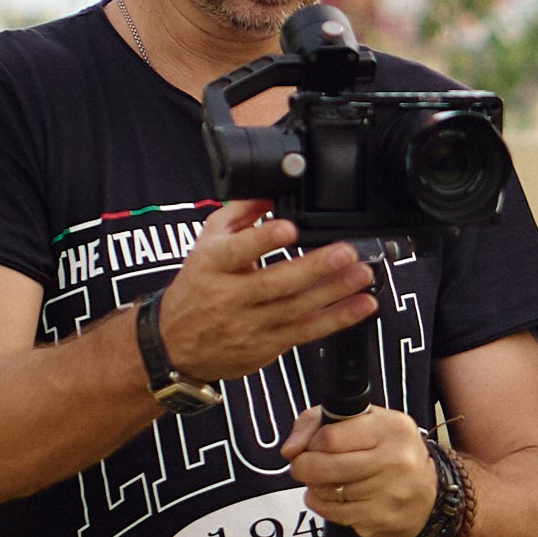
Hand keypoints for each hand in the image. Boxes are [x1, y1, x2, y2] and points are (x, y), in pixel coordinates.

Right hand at [151, 202, 378, 384]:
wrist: (176, 344)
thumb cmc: (197, 286)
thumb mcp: (206, 243)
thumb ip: (238, 213)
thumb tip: (270, 190)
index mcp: (212, 265)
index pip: (237, 252)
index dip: (262, 240)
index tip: (288, 227)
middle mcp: (230, 297)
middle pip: (275, 283)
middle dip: (314, 268)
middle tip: (345, 252)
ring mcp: (250, 325)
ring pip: (296, 309)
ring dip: (335, 292)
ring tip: (362, 274)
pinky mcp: (267, 346)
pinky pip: (306, 332)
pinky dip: (338, 319)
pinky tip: (362, 305)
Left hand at [282, 402, 438, 536]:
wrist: (429, 494)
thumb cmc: (389, 452)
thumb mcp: (362, 423)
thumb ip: (316, 423)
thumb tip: (290, 450)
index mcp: (390, 427)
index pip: (330, 436)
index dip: (312, 443)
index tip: (312, 447)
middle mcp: (395, 459)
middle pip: (326, 467)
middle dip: (303, 468)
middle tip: (301, 467)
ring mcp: (391, 492)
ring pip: (329, 493)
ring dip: (316, 488)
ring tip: (321, 482)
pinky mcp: (383, 518)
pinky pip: (338, 515)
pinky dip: (325, 507)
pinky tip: (330, 499)